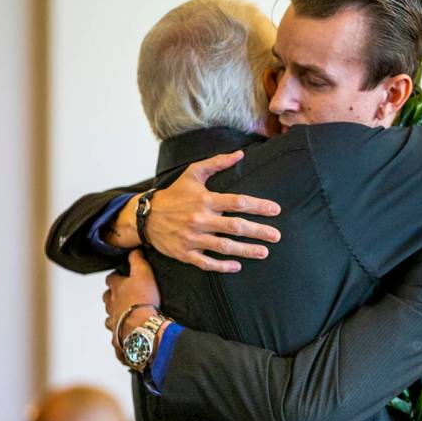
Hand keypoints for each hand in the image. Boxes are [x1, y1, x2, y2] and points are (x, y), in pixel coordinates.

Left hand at [103, 250, 160, 364]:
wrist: (143, 327)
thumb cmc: (143, 301)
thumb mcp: (144, 273)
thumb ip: (137, 260)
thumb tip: (134, 250)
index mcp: (116, 289)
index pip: (111, 279)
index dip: (115, 277)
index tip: (120, 276)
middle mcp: (111, 305)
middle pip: (107, 299)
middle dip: (112, 297)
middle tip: (122, 296)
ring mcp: (113, 322)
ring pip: (110, 317)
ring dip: (115, 315)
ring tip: (125, 314)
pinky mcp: (118, 337)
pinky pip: (116, 336)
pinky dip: (120, 334)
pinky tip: (127, 334)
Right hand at [133, 150, 280, 271]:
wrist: (145, 216)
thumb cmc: (174, 194)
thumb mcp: (193, 173)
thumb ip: (217, 163)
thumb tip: (240, 154)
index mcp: (205, 200)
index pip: (237, 202)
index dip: (259, 206)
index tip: (275, 210)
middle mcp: (200, 219)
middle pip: (235, 226)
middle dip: (258, 232)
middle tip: (276, 236)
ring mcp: (192, 238)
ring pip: (224, 246)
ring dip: (246, 250)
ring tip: (264, 252)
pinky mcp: (185, 253)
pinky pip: (206, 263)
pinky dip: (222, 266)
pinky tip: (237, 266)